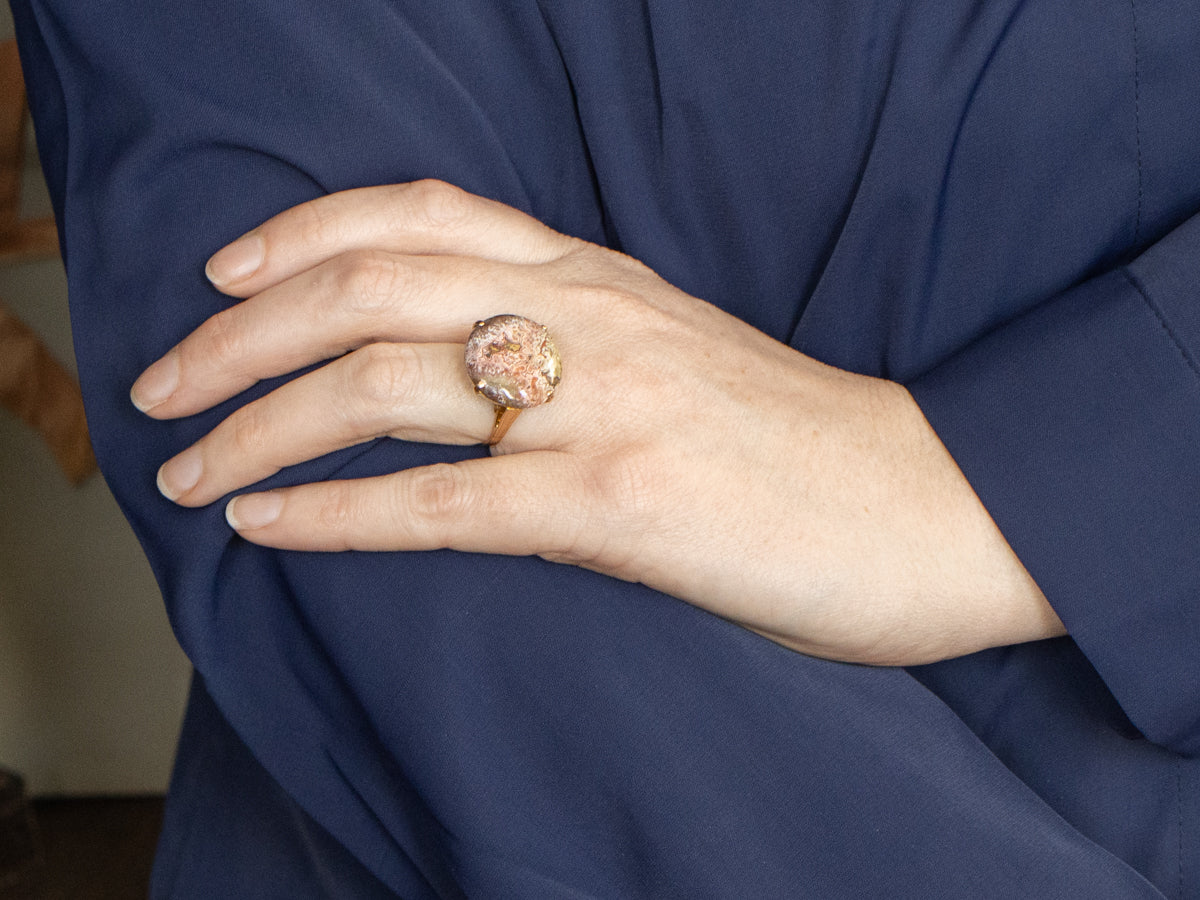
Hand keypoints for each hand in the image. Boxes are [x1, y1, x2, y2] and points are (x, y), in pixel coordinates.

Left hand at [132, 180, 1063, 664]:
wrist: (924, 506)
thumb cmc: (796, 442)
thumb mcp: (678, 356)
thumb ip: (577, 341)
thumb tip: (466, 374)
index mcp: (602, 278)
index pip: (425, 214)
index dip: (306, 232)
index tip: (229, 273)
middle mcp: (592, 319)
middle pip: (372, 287)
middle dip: (240, 333)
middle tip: (165, 384)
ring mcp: (605, 407)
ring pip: (384, 383)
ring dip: (259, 425)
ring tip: (188, 471)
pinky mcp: (620, 506)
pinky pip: (443, 500)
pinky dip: (336, 513)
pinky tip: (268, 524)